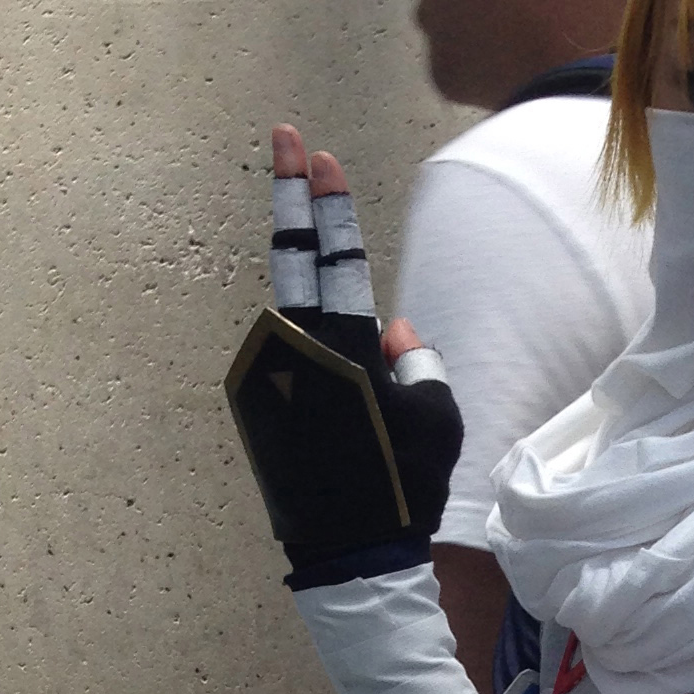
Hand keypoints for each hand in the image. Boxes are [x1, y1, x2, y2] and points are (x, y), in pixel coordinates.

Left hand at [225, 131, 462, 584]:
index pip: (338, 258)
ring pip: (299, 322)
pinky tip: (337, 412)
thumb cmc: (404, 487)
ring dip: (321, 318)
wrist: (348, 555)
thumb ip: (418, 360)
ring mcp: (268, 376)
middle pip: (294, 257)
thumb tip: (395, 331)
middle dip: (292, 193)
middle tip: (286, 137)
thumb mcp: (437, 419)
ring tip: (345, 361)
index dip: (331, 204)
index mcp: (344, 350)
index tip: (321, 157)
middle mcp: (296, 353)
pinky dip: (315, 366)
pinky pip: (294, 364)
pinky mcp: (256, 402)